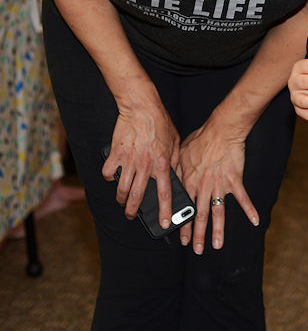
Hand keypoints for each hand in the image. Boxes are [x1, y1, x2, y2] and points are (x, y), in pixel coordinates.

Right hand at [102, 98, 179, 229]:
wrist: (142, 106)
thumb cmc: (161, 122)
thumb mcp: (175, 141)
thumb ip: (174, 160)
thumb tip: (174, 175)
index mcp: (162, 163)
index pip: (164, 193)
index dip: (164, 210)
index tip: (163, 224)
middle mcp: (145, 165)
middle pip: (137, 197)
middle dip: (134, 211)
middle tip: (133, 216)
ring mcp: (129, 160)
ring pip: (122, 189)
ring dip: (121, 198)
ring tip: (123, 200)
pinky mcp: (115, 154)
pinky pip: (108, 173)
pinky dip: (109, 177)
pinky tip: (113, 176)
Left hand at [176, 124, 257, 253]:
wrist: (221, 130)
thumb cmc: (200, 139)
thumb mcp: (180, 154)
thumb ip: (176, 170)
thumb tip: (167, 181)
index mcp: (190, 182)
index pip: (186, 210)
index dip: (184, 226)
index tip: (183, 240)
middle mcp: (203, 187)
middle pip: (201, 216)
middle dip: (198, 235)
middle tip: (197, 250)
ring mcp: (220, 185)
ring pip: (218, 212)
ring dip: (218, 230)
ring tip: (217, 245)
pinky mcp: (235, 180)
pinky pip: (242, 198)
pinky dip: (250, 210)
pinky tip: (255, 221)